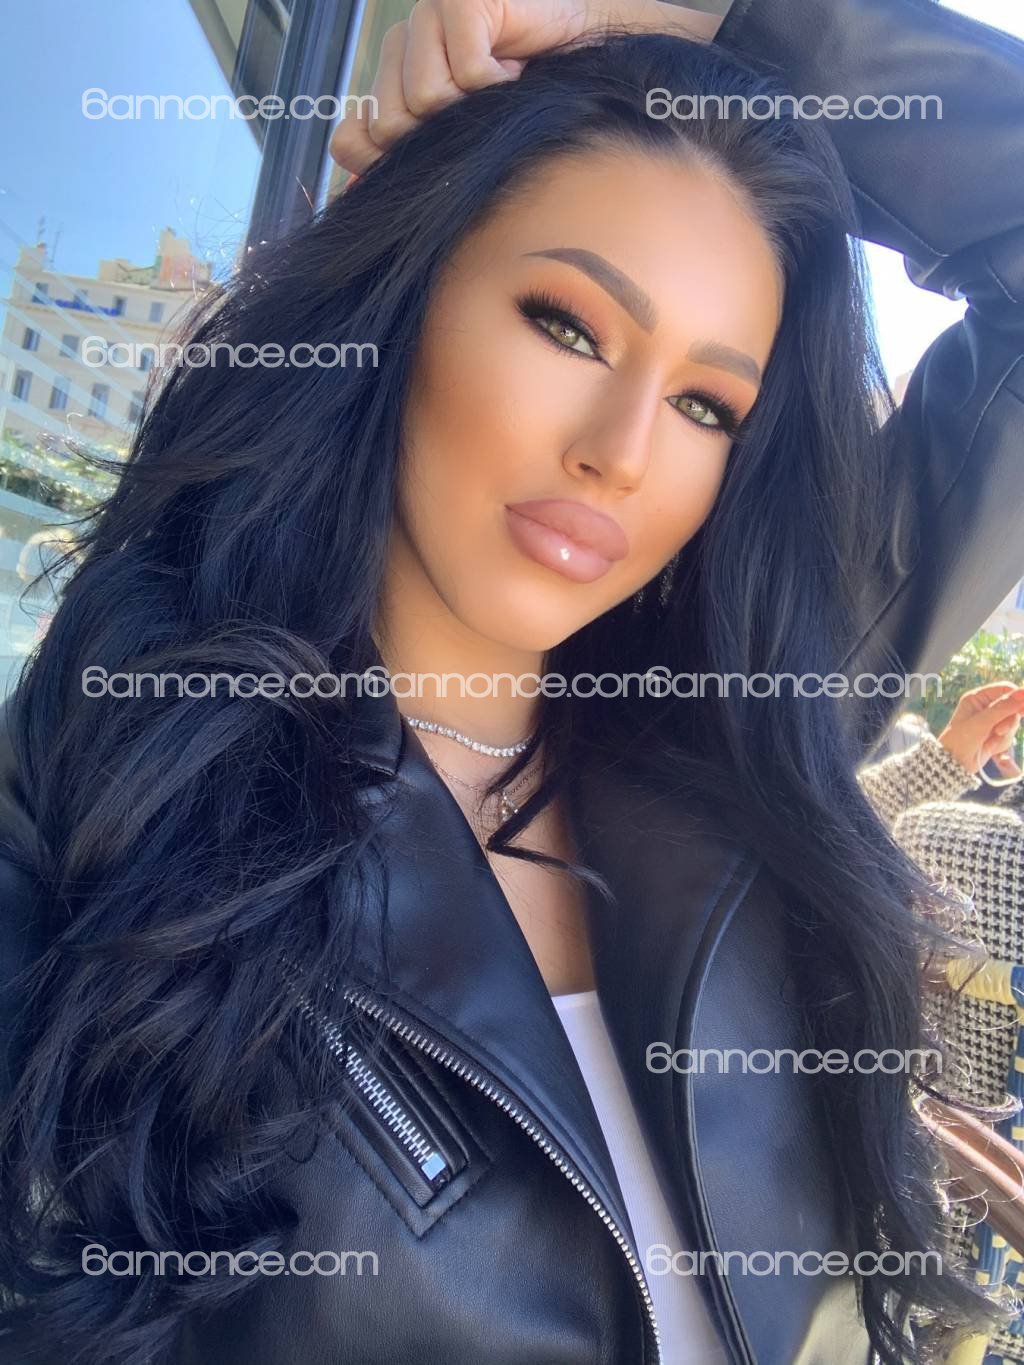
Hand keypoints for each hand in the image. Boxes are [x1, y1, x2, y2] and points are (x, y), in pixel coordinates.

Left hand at [329, 0, 721, 175]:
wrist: (591, 67)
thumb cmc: (530, 111)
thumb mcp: (463, 149)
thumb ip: (405, 161)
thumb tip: (352, 174)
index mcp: (394, 81)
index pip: (355, 136)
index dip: (392, 161)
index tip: (442, 156)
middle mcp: (404, 44)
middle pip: (391, 125)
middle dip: (445, 136)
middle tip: (484, 115)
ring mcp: (428, 17)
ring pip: (424, 99)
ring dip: (476, 109)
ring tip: (504, 89)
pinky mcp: (463, 0)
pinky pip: (464, 70)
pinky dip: (499, 83)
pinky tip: (517, 67)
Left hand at [936, 681, 1023, 775]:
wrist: (955, 765)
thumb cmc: (961, 740)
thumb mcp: (982, 722)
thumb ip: (1003, 707)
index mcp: (977, 698)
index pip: (1005, 688)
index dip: (1017, 696)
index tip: (1023, 707)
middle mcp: (985, 707)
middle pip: (1013, 706)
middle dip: (1009, 720)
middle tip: (999, 731)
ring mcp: (991, 721)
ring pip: (1013, 722)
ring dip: (1005, 733)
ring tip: (991, 739)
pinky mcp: (996, 735)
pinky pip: (1010, 735)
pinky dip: (1003, 742)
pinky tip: (990, 747)